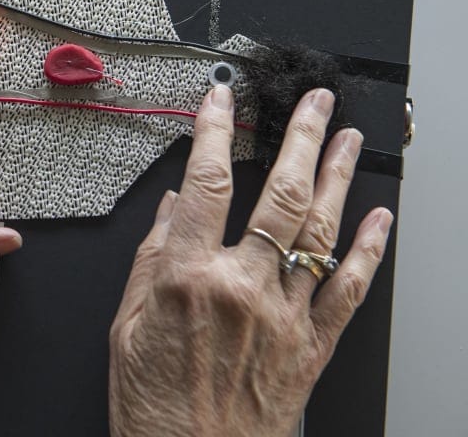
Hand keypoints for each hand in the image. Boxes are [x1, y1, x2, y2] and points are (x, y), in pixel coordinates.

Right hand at [108, 85, 392, 436]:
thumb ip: (150, 261)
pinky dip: (367, 251)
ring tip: (345, 137)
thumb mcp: (126, 327)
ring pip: (319, 232)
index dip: (214, 132)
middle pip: (280, 195)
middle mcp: (242, 288)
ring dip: (337, 177)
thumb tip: (171, 211)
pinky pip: (347, 291)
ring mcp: (284, 316)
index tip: (222, 99)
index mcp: (187, 278)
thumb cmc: (153, 407)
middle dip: (299, 137)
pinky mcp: (312, 347)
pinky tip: (379, 219)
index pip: (206, 184)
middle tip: (313, 101)